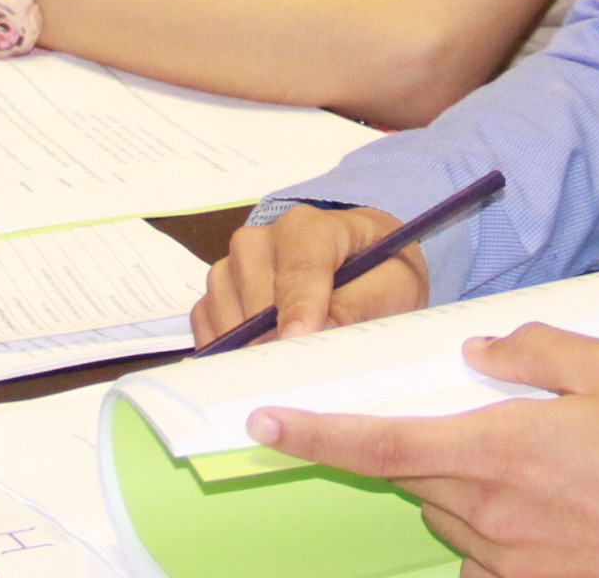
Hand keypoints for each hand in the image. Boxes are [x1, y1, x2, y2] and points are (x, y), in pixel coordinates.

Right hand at [190, 204, 427, 344]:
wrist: (361, 263)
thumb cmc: (377, 271)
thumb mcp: (390, 286)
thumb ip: (357, 307)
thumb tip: (318, 334)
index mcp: (306, 228)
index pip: (298, 270)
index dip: (299, 309)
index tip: (300, 341)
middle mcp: (259, 241)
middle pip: (257, 303)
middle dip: (280, 341)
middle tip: (306, 370)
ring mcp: (231, 265)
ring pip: (228, 318)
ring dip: (255, 348)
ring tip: (291, 360)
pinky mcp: (217, 292)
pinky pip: (208, 327)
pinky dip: (231, 350)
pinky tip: (264, 357)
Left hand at [249, 324, 598, 577]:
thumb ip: (532, 351)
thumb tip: (479, 354)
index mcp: (497, 448)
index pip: (380, 444)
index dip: (314, 434)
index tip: (264, 421)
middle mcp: (489, 511)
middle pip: (412, 476)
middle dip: (423, 446)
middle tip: (482, 427)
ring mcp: (507, 560)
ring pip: (447, 516)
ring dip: (462, 488)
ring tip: (537, 469)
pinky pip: (482, 558)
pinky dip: (491, 530)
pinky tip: (543, 513)